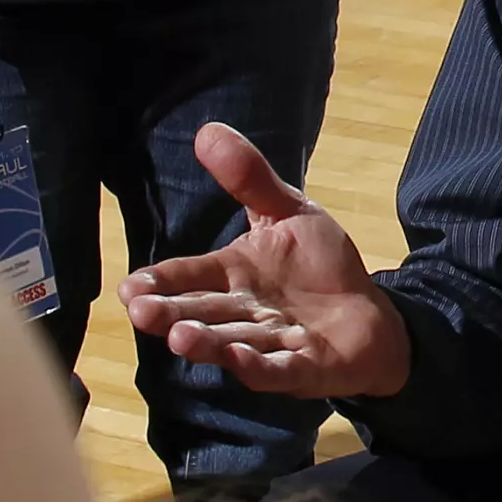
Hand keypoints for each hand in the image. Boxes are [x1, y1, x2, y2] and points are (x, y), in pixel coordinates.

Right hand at [119, 123, 412, 396]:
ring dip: (208, 344)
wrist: (371, 315)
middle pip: (204, 314)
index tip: (129, 288)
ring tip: (179, 339)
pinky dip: (260, 368)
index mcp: (234, 275)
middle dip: (172, 315)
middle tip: (141, 314)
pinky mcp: (307, 368)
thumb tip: (206, 130)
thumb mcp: (289, 213)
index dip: (161, 282)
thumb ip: (250, 179)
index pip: (190, 277)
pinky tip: (239, 361)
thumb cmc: (320, 269)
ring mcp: (274, 344)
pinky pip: (280, 370)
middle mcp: (246, 313)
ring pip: (235, 344)